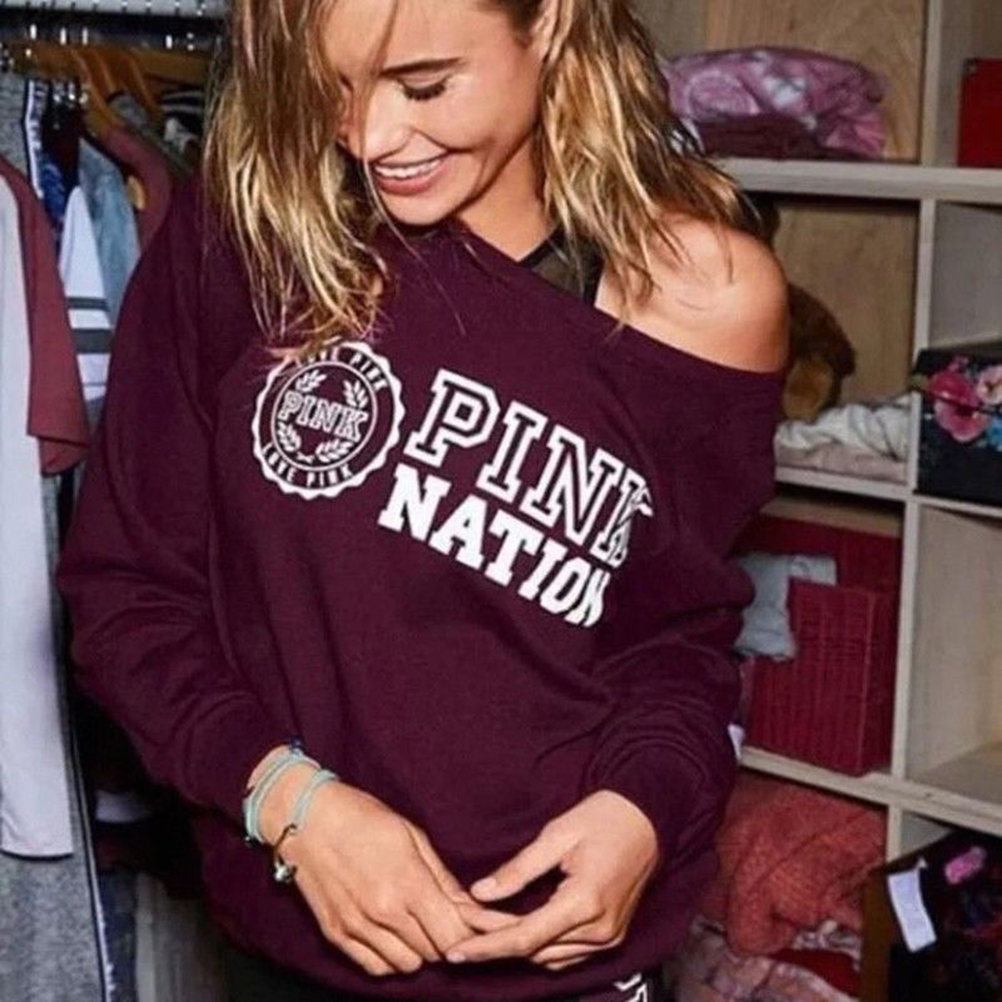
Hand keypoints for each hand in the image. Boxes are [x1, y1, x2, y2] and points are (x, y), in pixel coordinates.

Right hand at [254, 755, 519, 977]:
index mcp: (407, 883)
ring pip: (406, 966)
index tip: (477, 926)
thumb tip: (470, 906)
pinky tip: (394, 936)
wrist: (306, 817)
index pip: (453, 933)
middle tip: (446, 919)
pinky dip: (391, 959)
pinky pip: (375, 968)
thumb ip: (442, 878)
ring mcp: (356, 927)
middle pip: (433, 952)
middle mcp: (383, 912)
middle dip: (447, 939)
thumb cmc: (363, 817)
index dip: (471, 934)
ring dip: (419, 950)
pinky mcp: (336, 935)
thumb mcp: (412, 836)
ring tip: (419, 925)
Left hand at [446, 790, 659, 970]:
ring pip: (549, 956)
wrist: (650, 817)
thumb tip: (479, 893)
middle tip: (461, 922)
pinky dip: (539, 944)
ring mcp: (609, 937)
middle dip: (494, 940)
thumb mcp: (556, 835)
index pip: (524, 938)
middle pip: (533, 949)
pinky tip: (517, 927)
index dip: (485, 947)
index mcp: (584, 902)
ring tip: (483, 924)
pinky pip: (567, 952)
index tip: (454, 951)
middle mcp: (599, 929)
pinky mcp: (612, 935)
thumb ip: (517, 869)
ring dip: (516, 943)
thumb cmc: (604, 817)